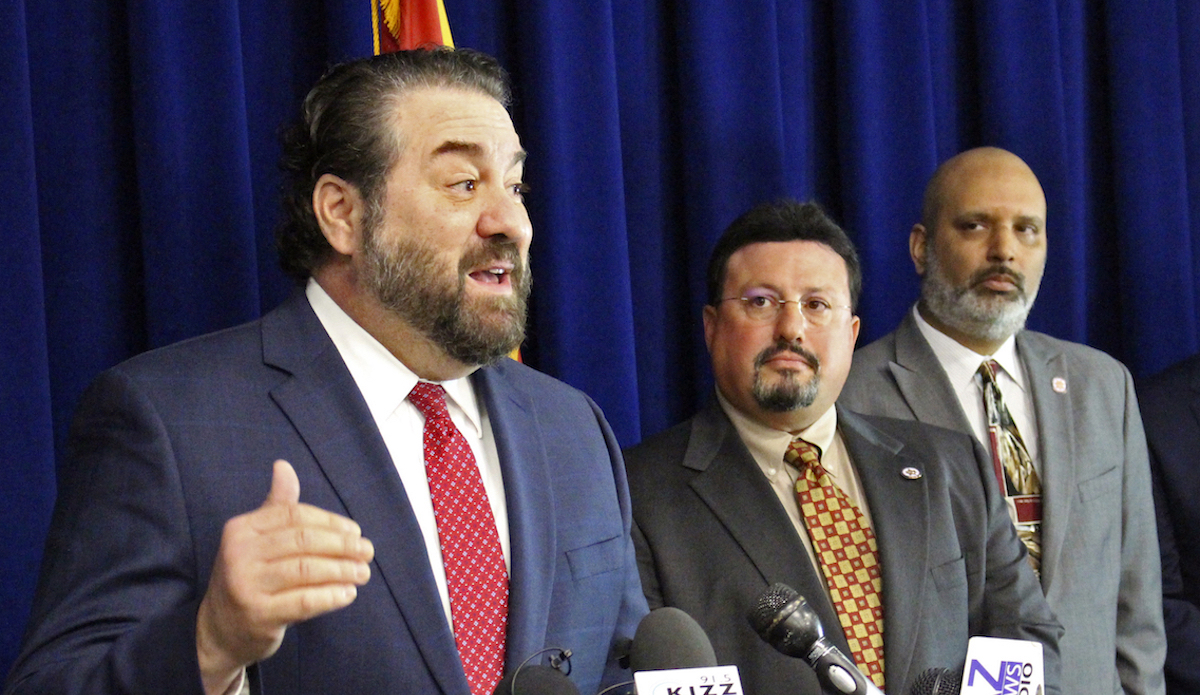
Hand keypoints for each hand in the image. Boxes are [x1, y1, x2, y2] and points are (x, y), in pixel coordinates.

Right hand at [196, 460, 373, 693]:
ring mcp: (246, 585)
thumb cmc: (249, 576)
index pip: (295, 515)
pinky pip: (304, 601)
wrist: (218, 630)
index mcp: (241, 529)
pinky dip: (332, 595)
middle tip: (368, 552)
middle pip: (304, 541)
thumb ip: (275, 506)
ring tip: (363, 572)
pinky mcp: (258, 615)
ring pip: (307, 569)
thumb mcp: (255, 539)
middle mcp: (239, 554)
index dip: (331, 522)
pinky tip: (348, 593)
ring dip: (343, 570)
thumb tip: (283, 465)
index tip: (356, 531)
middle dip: (343, 545)